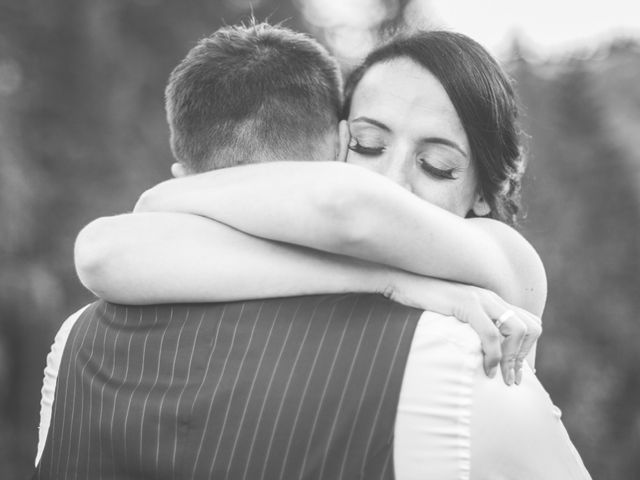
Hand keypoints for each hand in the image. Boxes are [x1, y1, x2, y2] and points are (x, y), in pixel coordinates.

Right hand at [385, 272, 541, 384]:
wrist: (401, 283)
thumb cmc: (422, 304)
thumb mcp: (453, 317)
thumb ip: (470, 327)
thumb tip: (479, 352)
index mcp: (492, 301)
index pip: (530, 323)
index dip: (528, 351)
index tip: (516, 373)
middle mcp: (492, 298)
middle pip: (532, 327)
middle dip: (524, 357)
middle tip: (512, 379)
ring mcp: (481, 299)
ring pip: (517, 331)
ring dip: (512, 360)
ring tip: (502, 378)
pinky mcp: (467, 303)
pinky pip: (491, 334)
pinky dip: (494, 356)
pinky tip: (486, 369)